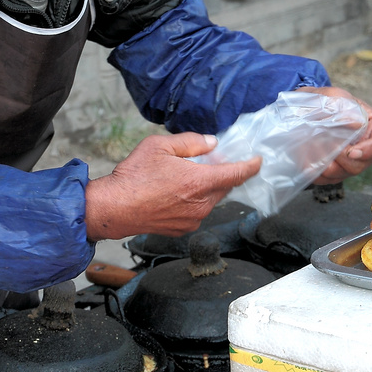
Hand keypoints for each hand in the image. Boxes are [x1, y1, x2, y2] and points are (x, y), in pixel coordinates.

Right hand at [85, 132, 261, 241]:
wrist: (115, 208)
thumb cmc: (134, 177)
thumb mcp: (159, 146)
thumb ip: (190, 142)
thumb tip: (211, 143)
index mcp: (199, 182)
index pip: (237, 174)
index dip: (250, 166)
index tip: (257, 161)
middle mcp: (201, 204)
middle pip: (224, 187)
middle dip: (221, 174)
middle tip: (208, 162)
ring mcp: (193, 219)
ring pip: (211, 200)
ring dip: (206, 188)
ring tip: (184, 178)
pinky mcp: (183, 229)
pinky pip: (197, 212)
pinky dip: (194, 201)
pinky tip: (174, 194)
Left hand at [296, 85, 371, 183]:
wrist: (305, 108)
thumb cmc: (325, 100)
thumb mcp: (334, 96)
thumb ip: (344, 107)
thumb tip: (356, 124)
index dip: (371, 151)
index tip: (352, 152)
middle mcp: (365, 148)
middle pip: (361, 165)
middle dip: (342, 159)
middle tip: (325, 147)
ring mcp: (348, 162)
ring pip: (343, 174)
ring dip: (326, 165)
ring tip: (312, 148)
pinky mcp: (332, 170)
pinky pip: (326, 179)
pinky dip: (315, 171)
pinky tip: (306, 158)